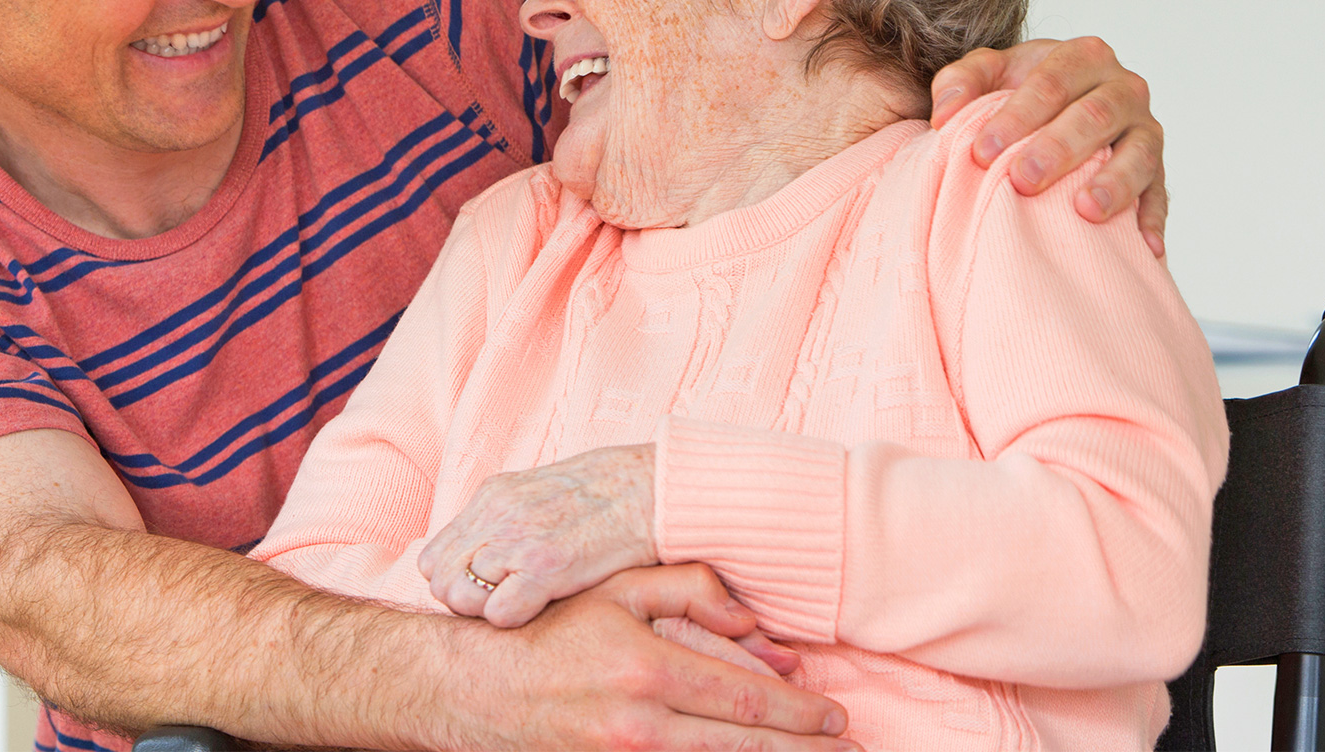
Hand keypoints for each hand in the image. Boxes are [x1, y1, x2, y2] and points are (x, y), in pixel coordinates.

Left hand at [420, 444, 656, 626]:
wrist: (653, 488)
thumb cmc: (607, 496)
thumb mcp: (541, 493)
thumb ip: (506, 520)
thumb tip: (483, 558)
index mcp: (493, 496)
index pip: (435, 556)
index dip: (456, 580)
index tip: (486, 591)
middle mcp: (496, 515)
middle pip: (439, 578)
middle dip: (464, 600)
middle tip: (501, 607)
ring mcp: (518, 540)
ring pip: (459, 597)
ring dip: (485, 612)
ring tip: (522, 609)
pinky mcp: (546, 566)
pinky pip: (498, 614)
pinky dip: (513, 621)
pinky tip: (541, 611)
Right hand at [435, 564, 853, 750]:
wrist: (476, 688)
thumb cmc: (552, 630)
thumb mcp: (616, 589)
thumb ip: (690, 590)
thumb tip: (753, 624)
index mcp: (646, 668)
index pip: (744, 699)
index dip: (798, 714)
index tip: (835, 718)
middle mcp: (638, 725)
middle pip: (742, 747)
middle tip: (848, 751)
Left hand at [930, 36, 1167, 255]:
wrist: (1065, 110)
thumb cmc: (1024, 94)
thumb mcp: (990, 75)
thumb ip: (961, 81)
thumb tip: (944, 114)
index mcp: (1082, 56)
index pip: (1052, 82)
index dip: (1017, 116)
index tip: (982, 152)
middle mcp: (1122, 88)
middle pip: (1095, 115)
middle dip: (1058, 148)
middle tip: (1022, 179)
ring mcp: (1145, 129)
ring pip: (1138, 153)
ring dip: (1113, 182)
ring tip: (1084, 210)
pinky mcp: (1157, 170)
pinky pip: (1159, 194)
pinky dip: (1151, 219)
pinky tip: (1144, 248)